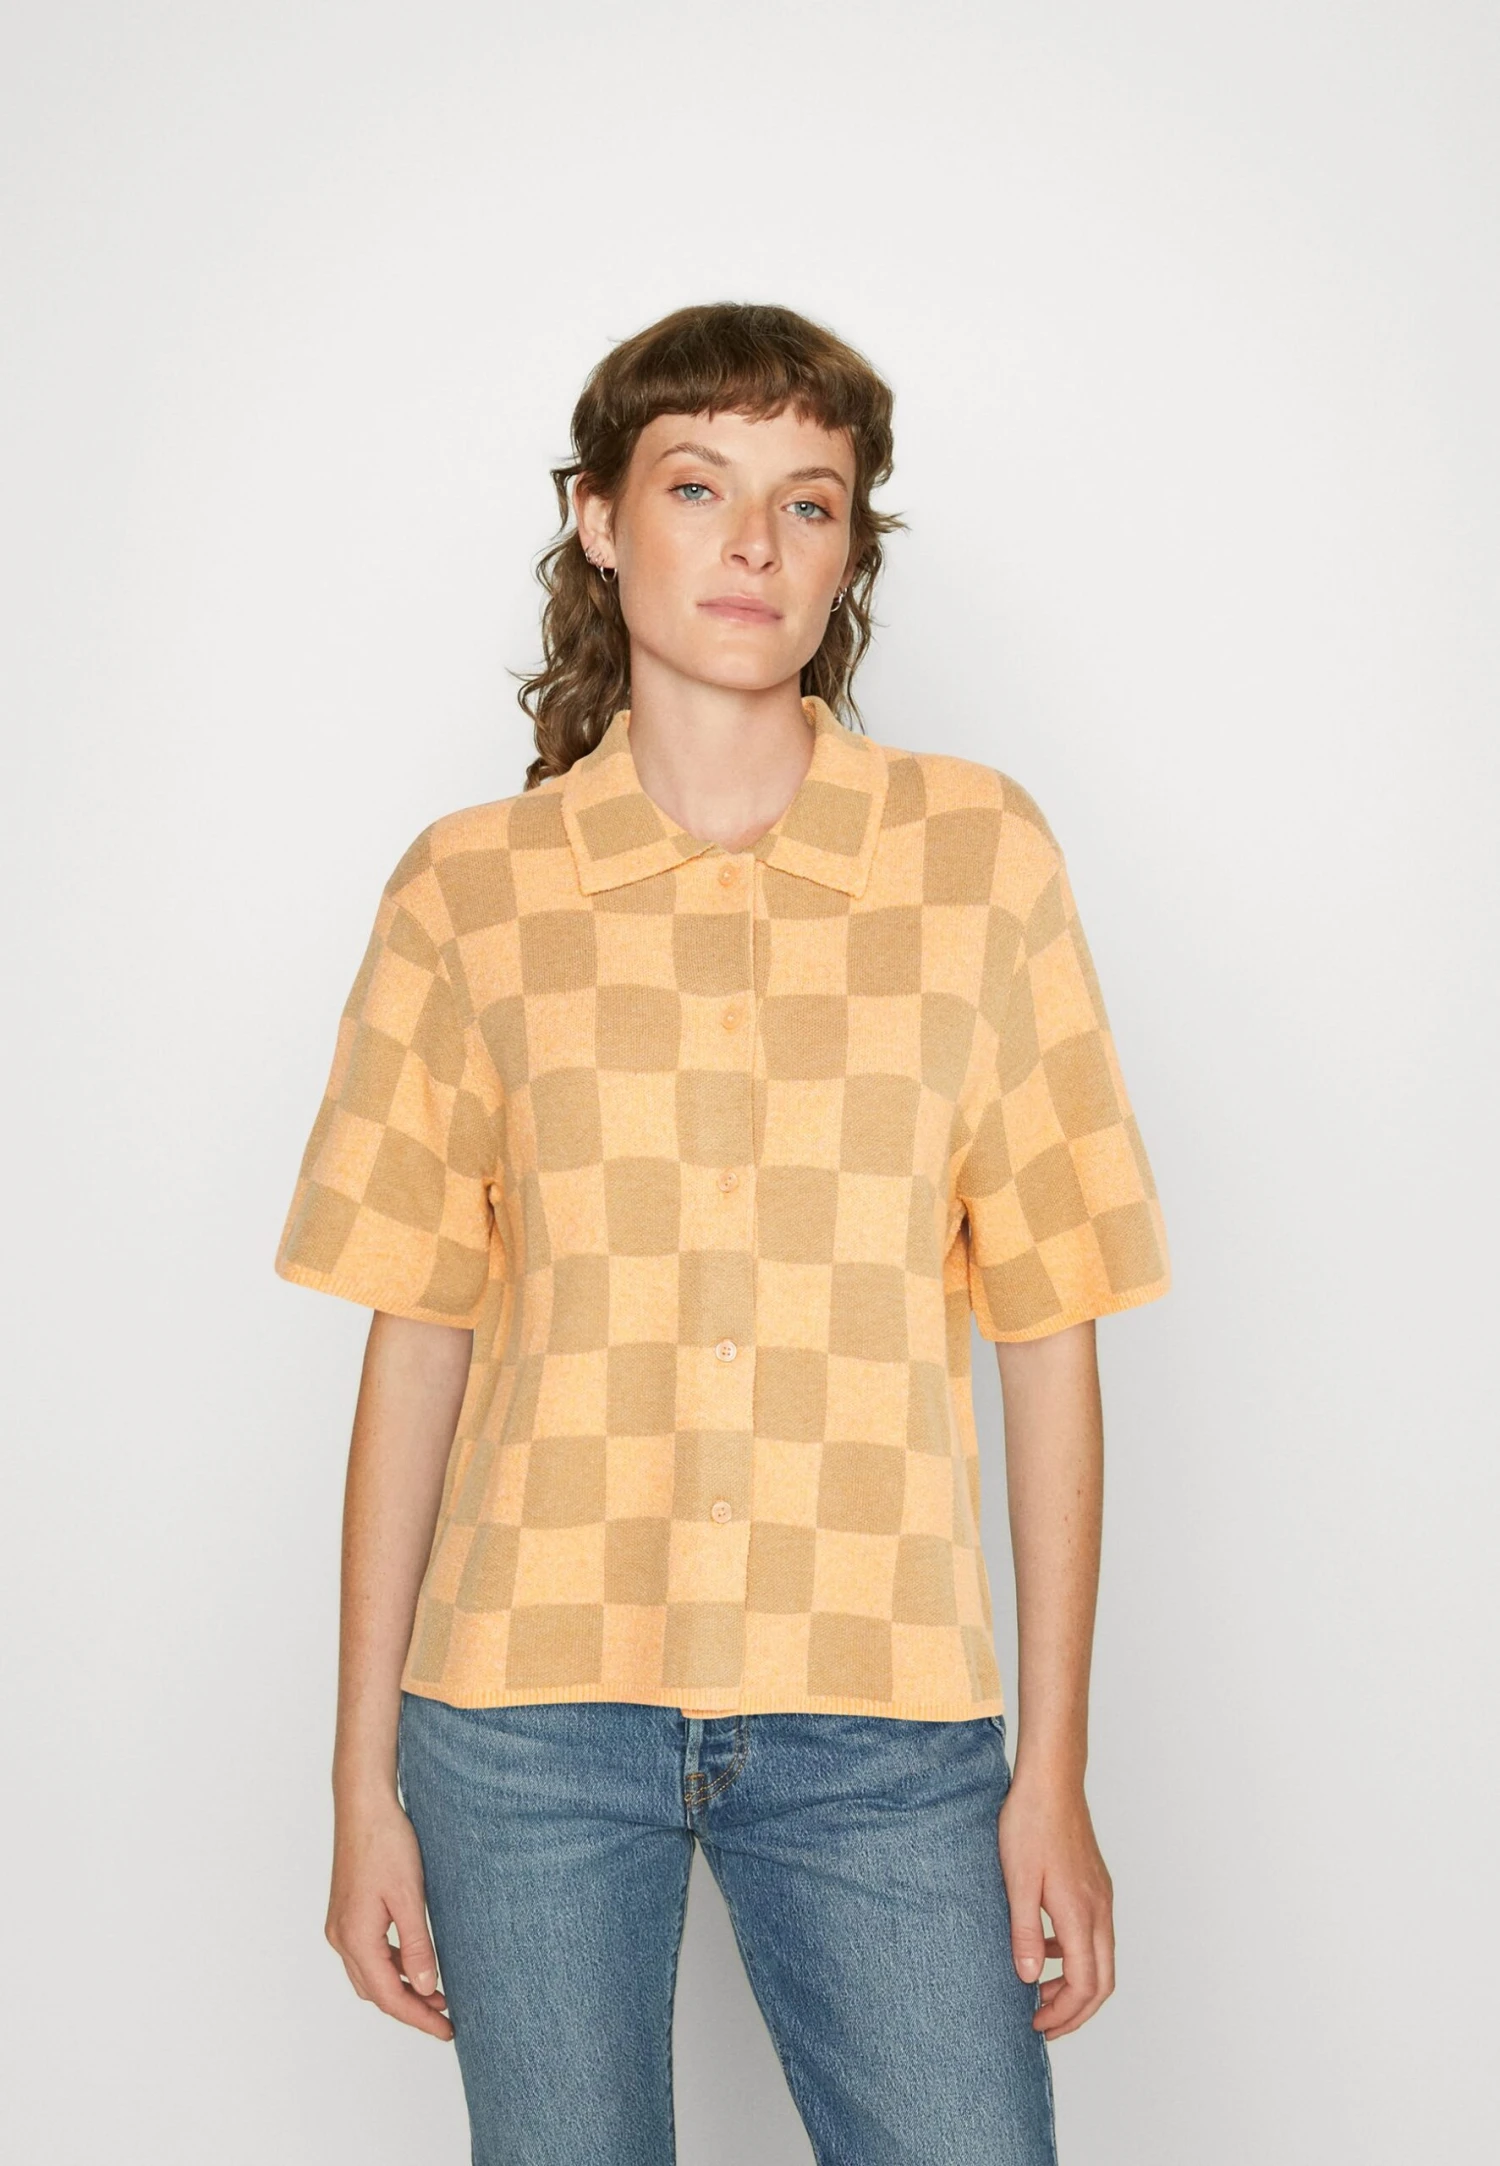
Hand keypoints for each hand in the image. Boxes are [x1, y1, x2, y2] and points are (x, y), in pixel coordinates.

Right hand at [326, 1792, 452, 2040]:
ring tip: (437, 1995)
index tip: (447, 2031)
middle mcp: (342, 1939)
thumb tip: (428, 1988)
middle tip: (447, 2018)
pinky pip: (368, 1956)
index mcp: (356, 1938)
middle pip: (377, 1992)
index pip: (389, 1996)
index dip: (419, 2018)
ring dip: (402, 1989)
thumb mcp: (410, 1896)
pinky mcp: (346, 1914)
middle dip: (411, 2009)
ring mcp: (340, 1927)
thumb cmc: (387, 1844)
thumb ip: (418, 1945)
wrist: (364, 1806)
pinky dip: (391, 1968)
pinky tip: (414, 1964)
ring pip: (371, 1976)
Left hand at [997, 1768, 1114, 2039]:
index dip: (1063, 2013)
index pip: (1083, 1985)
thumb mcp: (1017, 1881)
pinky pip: (1094, 1935)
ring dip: (1076, 1986)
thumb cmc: (1030, 1824)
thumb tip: (1029, 1979)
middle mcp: (1099, 1910)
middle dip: (1076, 2012)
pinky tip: (1044, 1949)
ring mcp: (1101, 1897)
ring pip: (1101, 1960)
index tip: (1036, 2024)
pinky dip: (1074, 1956)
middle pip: (1102, 1982)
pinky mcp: (1095, 1885)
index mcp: (1080, 1913)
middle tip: (1044, 2025)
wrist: (1051, 1781)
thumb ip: (1025, 1932)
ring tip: (1040, 1992)